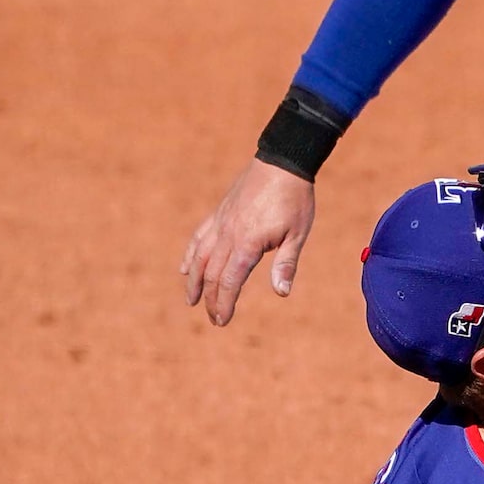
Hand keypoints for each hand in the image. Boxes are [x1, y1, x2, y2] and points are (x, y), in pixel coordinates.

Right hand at [180, 158, 315, 326]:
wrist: (282, 162)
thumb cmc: (295, 200)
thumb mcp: (298, 234)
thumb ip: (286, 264)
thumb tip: (281, 293)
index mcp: (247, 243)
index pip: (230, 281)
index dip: (224, 303)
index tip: (222, 321)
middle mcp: (228, 234)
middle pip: (213, 273)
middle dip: (211, 299)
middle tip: (214, 318)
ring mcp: (221, 222)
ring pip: (200, 256)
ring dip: (194, 281)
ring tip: (191, 300)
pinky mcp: (220, 212)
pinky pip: (199, 236)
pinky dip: (191, 254)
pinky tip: (185, 267)